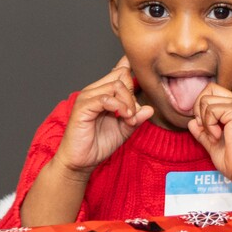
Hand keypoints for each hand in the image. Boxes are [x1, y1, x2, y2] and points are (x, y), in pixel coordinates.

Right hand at [55, 57, 153, 175]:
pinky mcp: (83, 107)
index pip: (121, 70)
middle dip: (133, 94)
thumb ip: (136, 117)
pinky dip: (119, 107)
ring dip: (128, 103)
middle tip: (134, 114)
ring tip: (129, 119)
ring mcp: (87, 97)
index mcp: (103, 92)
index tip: (140, 98)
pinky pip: (105, 98)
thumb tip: (150, 108)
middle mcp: (94, 90)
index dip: (134, 78)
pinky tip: (124, 118)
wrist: (81, 161)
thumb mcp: (124, 129)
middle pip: (122, 75)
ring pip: (116, 85)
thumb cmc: (99, 144)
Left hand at [187, 63, 231, 183]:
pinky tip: (219, 134)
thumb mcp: (214, 144)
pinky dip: (208, 124)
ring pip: (206, 99)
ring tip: (216, 134)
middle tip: (207, 127)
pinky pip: (210, 109)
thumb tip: (192, 123)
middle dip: (199, 107)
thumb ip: (204, 132)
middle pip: (209, 88)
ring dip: (204, 120)